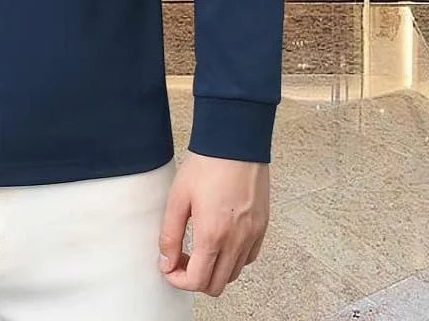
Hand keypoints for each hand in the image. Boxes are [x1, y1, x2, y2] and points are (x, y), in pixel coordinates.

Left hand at [159, 151, 268, 296]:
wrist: (235, 143)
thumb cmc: (206, 165)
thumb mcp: (178, 198)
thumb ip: (170, 234)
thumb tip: (166, 261)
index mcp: (212, 236)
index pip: (197, 281)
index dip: (178, 280)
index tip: (168, 267)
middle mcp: (236, 241)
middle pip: (216, 285)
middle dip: (195, 279)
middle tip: (182, 258)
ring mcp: (252, 236)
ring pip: (233, 274)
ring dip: (214, 270)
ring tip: (199, 249)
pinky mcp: (262, 227)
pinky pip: (248, 258)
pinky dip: (233, 259)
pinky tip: (220, 240)